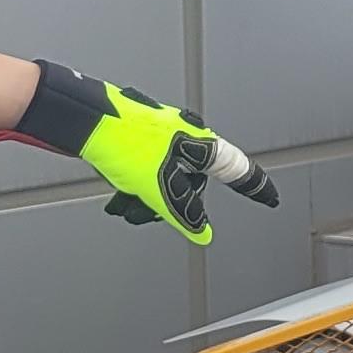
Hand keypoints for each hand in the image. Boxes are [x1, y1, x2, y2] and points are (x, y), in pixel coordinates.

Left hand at [8, 60, 278, 243]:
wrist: (83, 120)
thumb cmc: (123, 141)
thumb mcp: (158, 188)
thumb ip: (182, 213)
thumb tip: (201, 232)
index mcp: (200, 143)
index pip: (236, 170)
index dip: (255, 186)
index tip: (269, 198)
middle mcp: (185, 136)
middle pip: (191, 182)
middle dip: (168, 202)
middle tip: (146, 211)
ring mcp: (161, 136)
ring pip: (164, 179)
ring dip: (145, 197)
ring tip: (124, 202)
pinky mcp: (139, 137)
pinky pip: (146, 171)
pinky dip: (133, 185)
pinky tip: (117, 190)